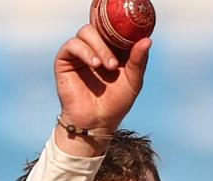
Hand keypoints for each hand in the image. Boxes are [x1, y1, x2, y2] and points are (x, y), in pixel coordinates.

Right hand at [53, 24, 150, 155]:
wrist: (96, 123)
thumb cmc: (115, 103)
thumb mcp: (133, 81)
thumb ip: (139, 60)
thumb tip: (147, 39)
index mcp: (112, 48)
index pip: (115, 27)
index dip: (122, 28)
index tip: (131, 37)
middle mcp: (95, 47)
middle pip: (100, 26)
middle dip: (109, 40)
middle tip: (114, 63)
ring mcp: (80, 53)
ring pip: (86, 32)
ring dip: (98, 47)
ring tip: (105, 67)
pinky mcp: (65, 61)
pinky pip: (72, 45)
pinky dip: (84, 51)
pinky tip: (94, 65)